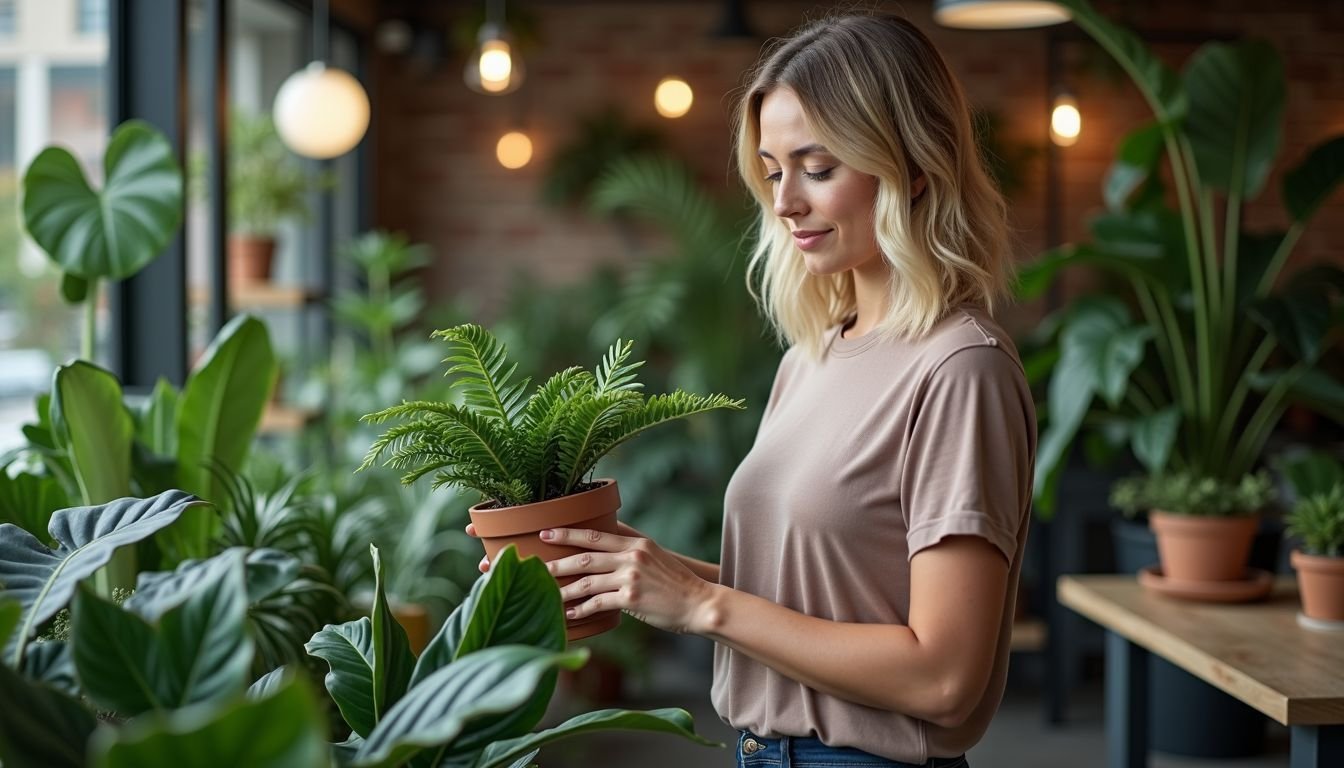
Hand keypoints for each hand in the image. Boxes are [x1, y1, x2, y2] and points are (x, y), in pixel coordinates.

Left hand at [541, 527, 716, 634]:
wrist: (699, 602)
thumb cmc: (676, 582)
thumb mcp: (654, 556)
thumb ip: (630, 552)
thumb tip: (605, 549)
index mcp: (635, 544)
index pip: (595, 535)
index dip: (567, 534)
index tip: (546, 533)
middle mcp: (631, 557)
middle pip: (585, 558)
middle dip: (557, 561)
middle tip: (536, 565)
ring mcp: (631, 578)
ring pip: (586, 582)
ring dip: (563, 589)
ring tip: (547, 593)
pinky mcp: (631, 600)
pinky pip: (598, 604)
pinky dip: (581, 609)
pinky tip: (570, 613)